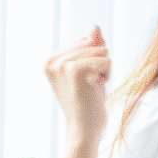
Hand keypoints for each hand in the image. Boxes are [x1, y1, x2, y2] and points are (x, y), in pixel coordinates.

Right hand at [44, 26, 110, 142]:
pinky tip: (96, 89)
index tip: (83, 80)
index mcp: (50, 60)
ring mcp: (63, 65)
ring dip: (103, 70)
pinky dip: (107, 75)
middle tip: (88, 85)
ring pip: (101, 51)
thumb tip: (95, 27)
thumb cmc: (87, 102)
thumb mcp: (88, 70)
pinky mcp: (77, 70)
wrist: (83, 130)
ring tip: (91, 88)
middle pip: (93, 42)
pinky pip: (107, 60)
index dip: (92, 59)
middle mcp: (53, 60)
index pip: (84, 40)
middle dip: (98, 63)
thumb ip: (90, 47)